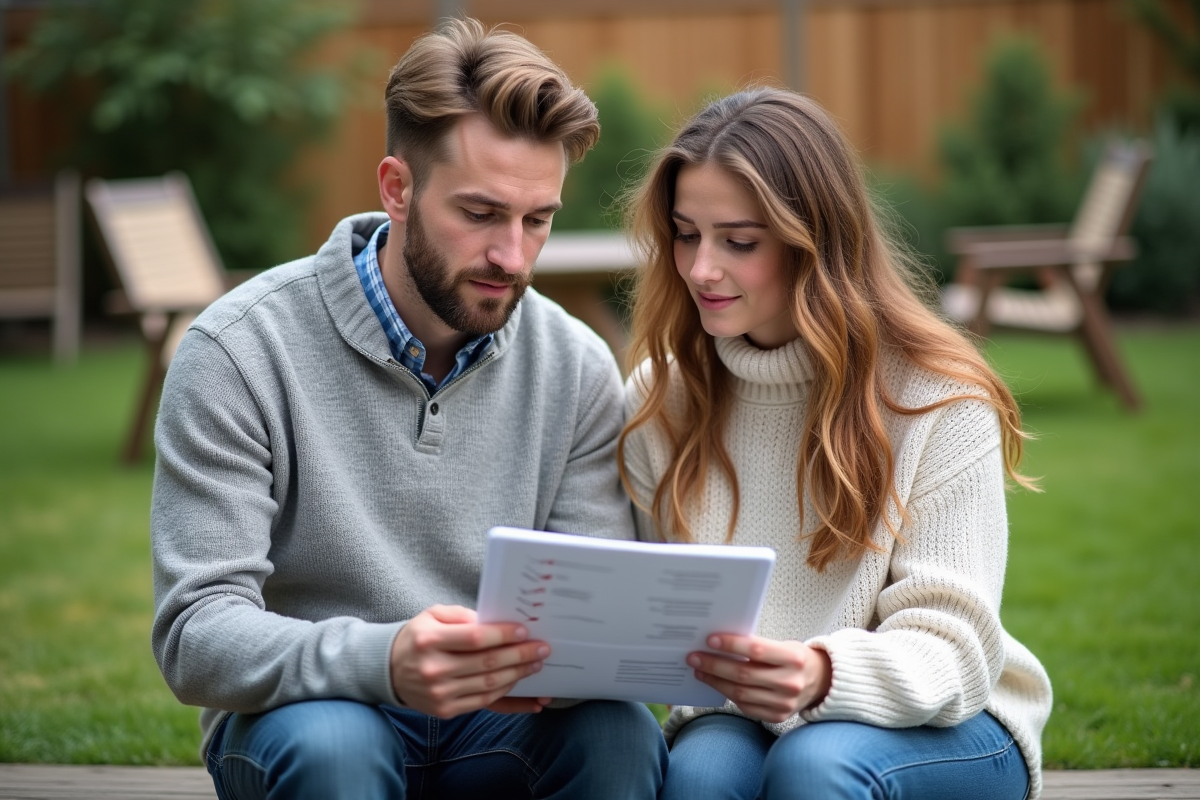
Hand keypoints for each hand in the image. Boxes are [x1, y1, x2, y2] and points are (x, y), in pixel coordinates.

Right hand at [390, 604, 551, 717]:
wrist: (388, 670)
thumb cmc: (417, 638)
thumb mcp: (432, 616)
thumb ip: (461, 616)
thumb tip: (494, 623)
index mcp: (430, 641)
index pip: (474, 639)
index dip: (502, 635)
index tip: (524, 631)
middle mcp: (434, 669)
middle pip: (486, 664)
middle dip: (519, 656)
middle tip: (541, 649)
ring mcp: (440, 693)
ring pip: (488, 685)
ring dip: (517, 675)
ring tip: (535, 665)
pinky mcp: (445, 710)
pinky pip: (484, 704)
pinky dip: (508, 698)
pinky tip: (526, 691)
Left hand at [688, 634, 831, 722]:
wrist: (819, 682)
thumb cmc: (794, 658)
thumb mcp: (783, 646)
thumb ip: (757, 646)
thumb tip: (718, 644)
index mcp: (793, 658)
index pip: (757, 650)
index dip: (731, 645)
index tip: (710, 640)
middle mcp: (790, 682)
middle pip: (744, 674)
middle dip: (714, 665)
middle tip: (694, 657)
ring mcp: (784, 703)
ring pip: (740, 693)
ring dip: (715, 681)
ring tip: (700, 671)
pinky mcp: (777, 716)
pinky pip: (745, 706)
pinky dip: (728, 694)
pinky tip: (716, 685)